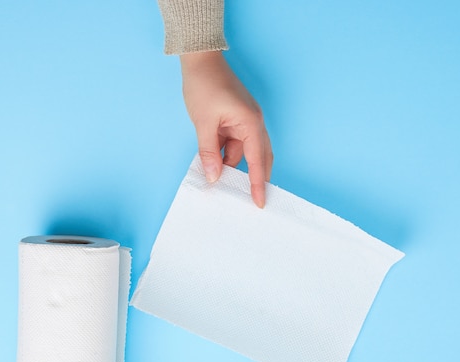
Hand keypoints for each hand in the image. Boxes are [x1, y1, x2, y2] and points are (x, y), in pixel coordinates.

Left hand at [180, 51, 272, 207]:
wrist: (200, 60)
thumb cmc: (204, 86)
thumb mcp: (204, 123)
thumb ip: (209, 152)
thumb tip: (213, 176)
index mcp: (251, 123)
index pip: (257, 161)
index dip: (257, 184)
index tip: (260, 203)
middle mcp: (253, 124)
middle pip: (259, 158)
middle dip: (254, 179)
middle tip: (250, 201)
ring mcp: (245, 122)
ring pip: (243, 153)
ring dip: (231, 166)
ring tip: (218, 182)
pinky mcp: (235, 121)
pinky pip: (234, 144)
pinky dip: (225, 155)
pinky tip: (214, 164)